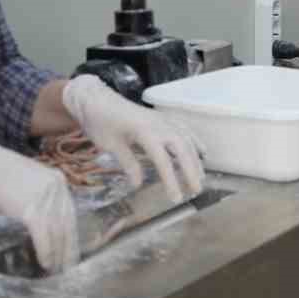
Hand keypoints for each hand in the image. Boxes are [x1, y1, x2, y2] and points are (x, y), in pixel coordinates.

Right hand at [0, 133, 79, 271]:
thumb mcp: (30, 180)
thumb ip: (41, 195)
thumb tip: (43, 217)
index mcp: (58, 180)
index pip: (69, 212)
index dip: (71, 233)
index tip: (72, 248)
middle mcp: (57, 189)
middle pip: (67, 224)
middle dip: (69, 248)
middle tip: (71, 266)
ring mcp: (45, 199)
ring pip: (57, 233)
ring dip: (58, 254)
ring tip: (58, 269)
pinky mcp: (31, 210)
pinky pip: (43, 236)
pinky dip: (46, 252)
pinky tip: (46, 263)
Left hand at [62, 75, 206, 204]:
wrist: (96, 98)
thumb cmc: (100, 122)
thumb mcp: (110, 146)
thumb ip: (128, 164)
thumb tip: (138, 185)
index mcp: (145, 132)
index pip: (163, 161)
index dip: (171, 181)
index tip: (176, 198)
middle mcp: (160, 125)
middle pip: (182, 150)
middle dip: (191, 170)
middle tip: (196, 191)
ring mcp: (163, 119)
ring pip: (187, 140)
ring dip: (196, 159)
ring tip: (201, 178)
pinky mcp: (162, 117)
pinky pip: (185, 129)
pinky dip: (195, 141)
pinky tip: (202, 152)